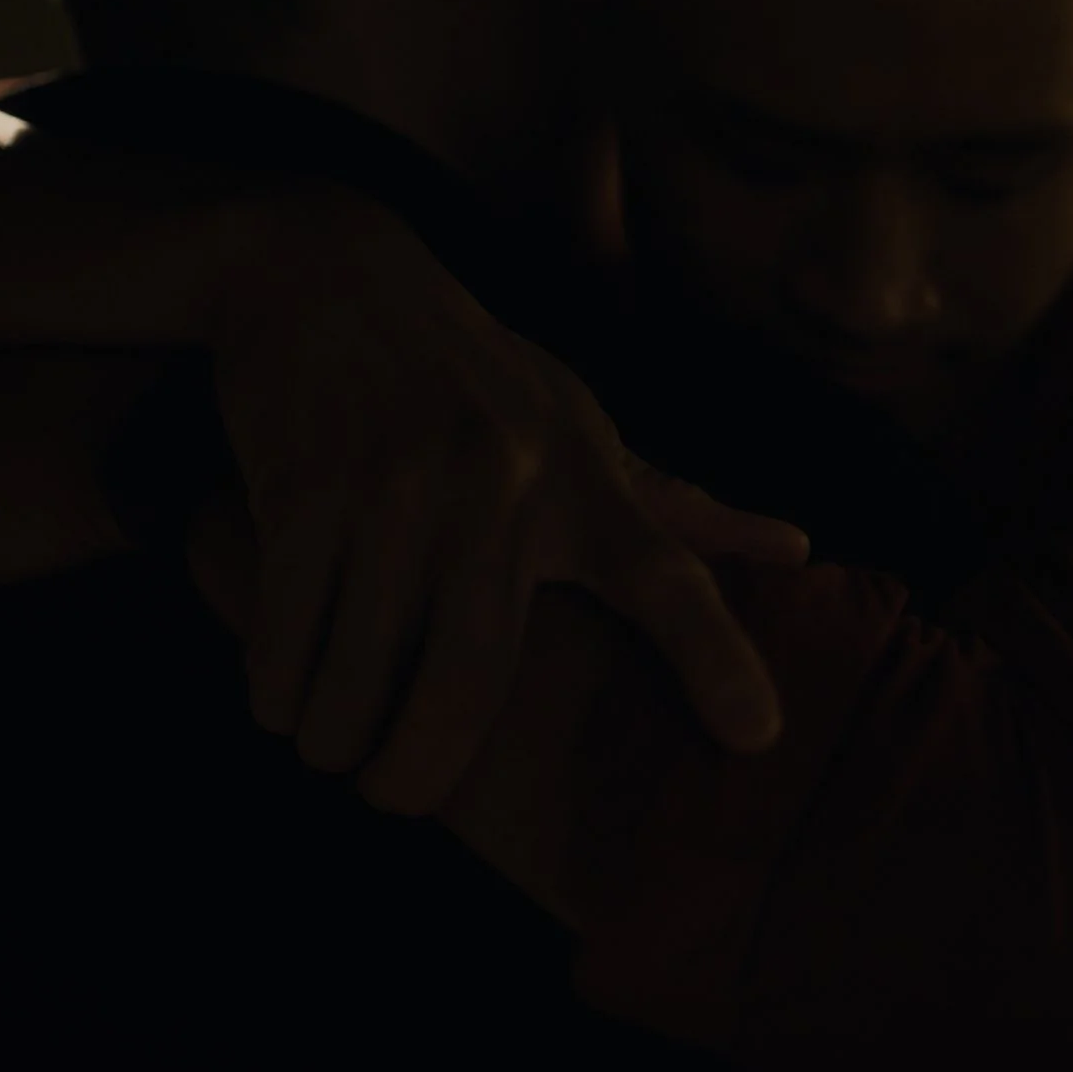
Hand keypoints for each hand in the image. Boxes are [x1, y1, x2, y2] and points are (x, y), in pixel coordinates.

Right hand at [206, 192, 809, 814]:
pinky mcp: (309, 487)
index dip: (715, 654)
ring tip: (325, 740)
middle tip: (391, 797)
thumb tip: (797, 547)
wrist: (326, 274)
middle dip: (415, 773)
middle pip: (468, 681)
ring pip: (357, 680)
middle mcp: (505, 481)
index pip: (666, 572)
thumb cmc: (471, 373)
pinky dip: (274, 692)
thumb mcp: (576, 421)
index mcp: (582, 475)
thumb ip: (675, 502)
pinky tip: (280, 692)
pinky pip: (287, 641)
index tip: (757, 736)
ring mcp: (402, 484)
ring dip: (328, 738)